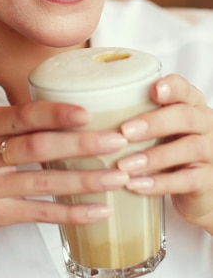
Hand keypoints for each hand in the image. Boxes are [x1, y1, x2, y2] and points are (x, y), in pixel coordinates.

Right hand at [0, 101, 128, 238]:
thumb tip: (67, 111)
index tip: (87, 112)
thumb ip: (15, 123)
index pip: (23, 115)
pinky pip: (39, 214)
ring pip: (44, 183)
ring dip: (85, 181)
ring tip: (117, 177)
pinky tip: (97, 211)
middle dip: (81, 144)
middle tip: (116, 142)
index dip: (56, 114)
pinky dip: (71, 213)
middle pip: (38, 147)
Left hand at [117, 74, 212, 233]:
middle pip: (186, 116)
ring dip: (153, 156)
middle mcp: (205, 124)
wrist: (198, 190)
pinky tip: (136, 185)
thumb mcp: (158, 128)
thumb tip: (78, 109)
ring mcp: (210, 152)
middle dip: (154, 122)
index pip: (184, 89)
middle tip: (124, 131)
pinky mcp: (208, 181)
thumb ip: (134, 114)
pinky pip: (187, 180)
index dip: (171, 87)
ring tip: (123, 165)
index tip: (153, 89)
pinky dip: (159, 183)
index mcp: (191, 105)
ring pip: (188, 149)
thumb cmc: (168, 149)